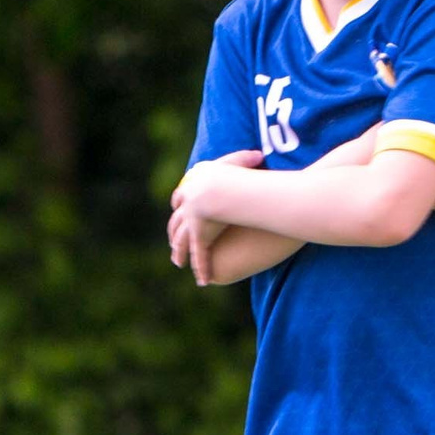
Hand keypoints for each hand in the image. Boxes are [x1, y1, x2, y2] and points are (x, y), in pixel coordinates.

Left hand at [168, 149, 263, 283]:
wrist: (219, 187)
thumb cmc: (232, 172)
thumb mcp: (238, 161)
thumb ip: (247, 159)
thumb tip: (260, 156)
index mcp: (190, 188)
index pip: (181, 198)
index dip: (180, 204)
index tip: (179, 207)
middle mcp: (186, 206)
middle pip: (176, 222)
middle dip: (174, 231)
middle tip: (174, 239)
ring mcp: (192, 222)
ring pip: (182, 241)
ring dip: (180, 252)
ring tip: (179, 262)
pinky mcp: (201, 236)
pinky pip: (200, 255)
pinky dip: (201, 267)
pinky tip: (203, 279)